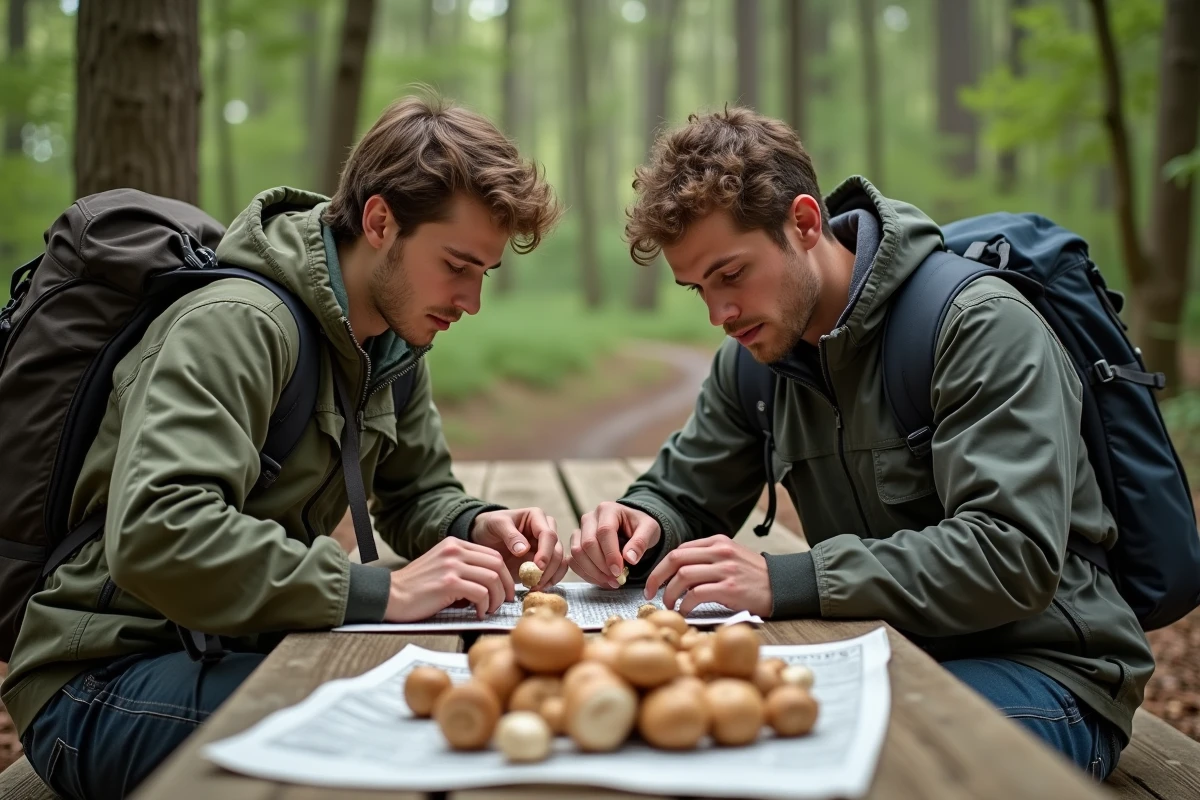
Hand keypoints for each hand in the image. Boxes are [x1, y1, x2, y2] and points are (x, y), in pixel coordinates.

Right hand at [384, 536, 514, 621]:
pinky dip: (485, 605)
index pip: (492, 554)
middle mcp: (454, 550)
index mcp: (454, 544)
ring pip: (492, 578)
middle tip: (506, 601)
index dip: (505, 573)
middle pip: (497, 564)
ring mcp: (451, 565)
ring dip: (497, 598)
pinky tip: (479, 613)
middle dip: (506, 585)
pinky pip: (481, 593)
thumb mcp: (441, 567)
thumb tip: (491, 584)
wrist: (390, 596)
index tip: (507, 589)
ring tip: (490, 610)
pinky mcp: (449, 583)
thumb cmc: (416, 588)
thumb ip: (463, 568)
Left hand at [470, 508, 567, 590]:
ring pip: (559, 562)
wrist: (486, 536)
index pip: (548, 535)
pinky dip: (550, 580)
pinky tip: (538, 587)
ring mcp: (547, 545)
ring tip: (535, 587)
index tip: (537, 567)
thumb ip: (510, 535)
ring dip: (550, 577)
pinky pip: (556, 570)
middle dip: (548, 568)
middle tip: (534, 582)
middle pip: (557, 550)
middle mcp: (546, 529)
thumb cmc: (491, 526)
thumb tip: (524, 550)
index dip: (545, 552)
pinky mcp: (545, 559)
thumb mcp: (496, 525)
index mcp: (537, 517)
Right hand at [568, 501, 659, 588]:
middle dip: (601, 566)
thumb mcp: (649, 529)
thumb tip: (630, 559)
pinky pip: (573, 561)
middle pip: (588, 544)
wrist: (631, 527)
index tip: (619, 571)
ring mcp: (580, 531)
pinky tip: (602, 580)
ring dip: (592, 572)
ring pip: (577, 553)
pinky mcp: (576, 544)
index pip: (604, 532)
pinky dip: (586, 574)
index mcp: (607, 510)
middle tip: (616, 580)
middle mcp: (589, 518)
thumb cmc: (640, 526)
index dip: (610, 554)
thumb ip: (641, 542)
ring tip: (611, 582)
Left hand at [643, 535, 772, 616]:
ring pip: (683, 576)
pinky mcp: (730, 587)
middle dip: (656, 576)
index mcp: (718, 542)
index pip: (680, 550)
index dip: (661, 566)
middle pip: (676, 559)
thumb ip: (708, 559)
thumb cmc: (756, 577)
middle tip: (650, 592)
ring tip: (669, 605)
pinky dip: (685, 604)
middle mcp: (720, 551)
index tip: (653, 581)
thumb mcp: (732, 557)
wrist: (783, 585)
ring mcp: (725, 568)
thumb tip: (679, 573)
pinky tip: (684, 611)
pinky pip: (696, 594)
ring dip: (669, 593)